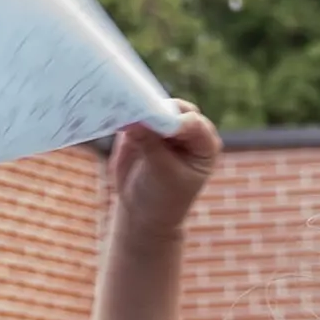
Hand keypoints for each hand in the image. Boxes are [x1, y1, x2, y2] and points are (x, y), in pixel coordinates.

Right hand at [104, 107, 219, 239]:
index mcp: (204, 144)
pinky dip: (124, 114)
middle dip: (157, 110)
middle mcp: (187, 130)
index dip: (176, 121)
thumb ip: (151, 145)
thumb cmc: (162, 198)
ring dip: (138, 108)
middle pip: (174, 109)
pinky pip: (133, 114)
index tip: (159, 124)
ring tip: (123, 113)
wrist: (142, 212)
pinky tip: (114, 116)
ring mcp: (164, 126)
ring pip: (153, 107)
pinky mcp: (142, 126)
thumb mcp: (161, 173)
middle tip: (139, 114)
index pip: (194, 124)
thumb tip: (135, 119)